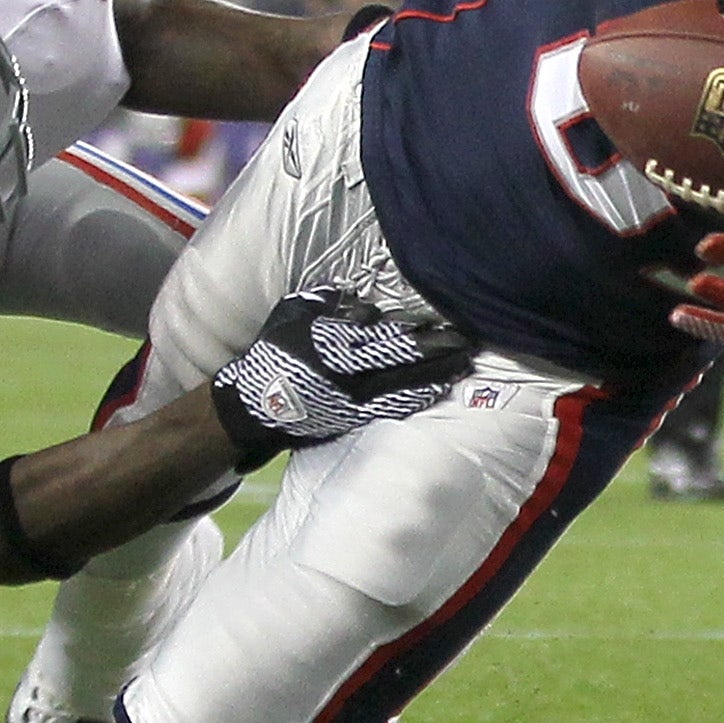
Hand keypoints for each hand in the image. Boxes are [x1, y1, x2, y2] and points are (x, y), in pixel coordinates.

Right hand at [211, 290, 474, 468]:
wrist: (254, 407)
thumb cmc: (273, 354)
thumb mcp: (291, 315)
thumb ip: (325, 303)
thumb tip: (361, 303)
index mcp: (334, 348)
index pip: (388, 341)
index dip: (421, 337)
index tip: (447, 326)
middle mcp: (348, 377)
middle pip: (404, 365)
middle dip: (439, 354)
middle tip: (469, 343)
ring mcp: (353, 401)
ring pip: (404, 388)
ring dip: (435, 376)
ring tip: (463, 365)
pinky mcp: (353, 418)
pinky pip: (393, 407)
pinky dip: (417, 397)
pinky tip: (436, 388)